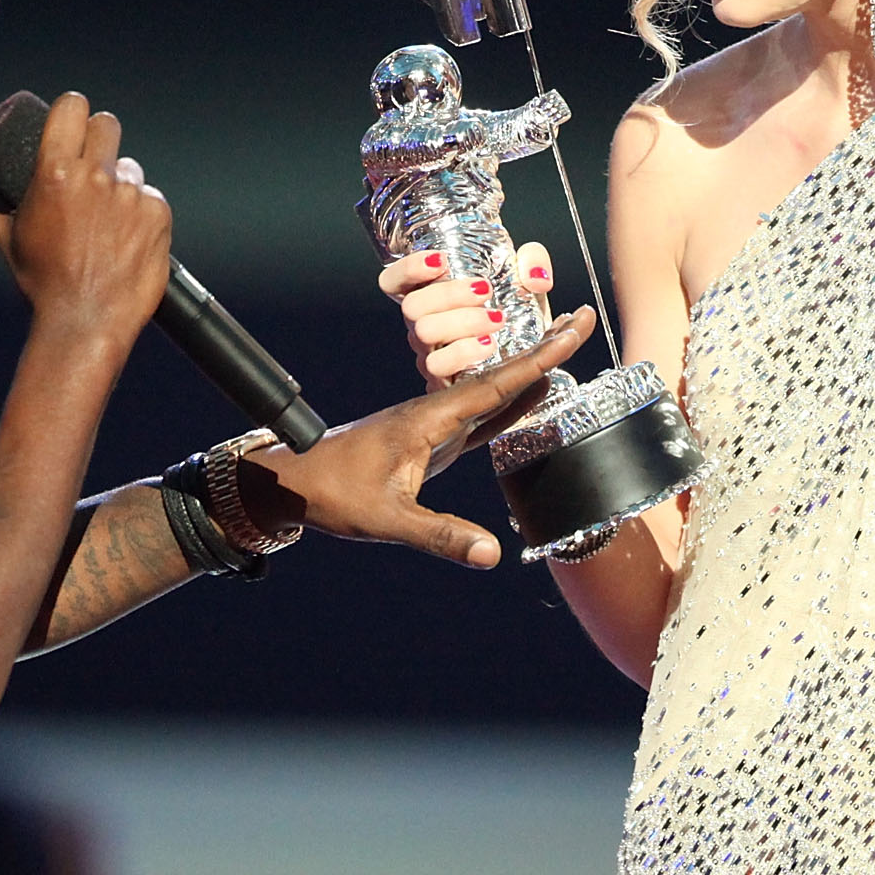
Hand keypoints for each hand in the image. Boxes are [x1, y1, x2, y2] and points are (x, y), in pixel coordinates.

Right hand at [0, 90, 171, 341]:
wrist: (85, 323)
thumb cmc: (43, 284)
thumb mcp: (8, 235)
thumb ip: (6, 198)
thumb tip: (4, 178)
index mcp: (55, 172)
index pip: (72, 106)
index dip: (73, 110)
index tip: (74, 119)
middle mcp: (96, 176)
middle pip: (107, 125)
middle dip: (100, 139)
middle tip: (95, 163)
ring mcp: (131, 195)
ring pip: (131, 168)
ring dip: (121, 185)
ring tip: (109, 221)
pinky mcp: (158, 215)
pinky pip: (151, 198)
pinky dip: (142, 213)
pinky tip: (128, 238)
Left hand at [244, 306, 596, 566]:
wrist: (292, 480)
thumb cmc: (333, 493)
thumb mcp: (387, 519)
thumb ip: (439, 535)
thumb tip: (490, 555)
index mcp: (428, 418)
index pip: (496, 384)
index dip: (540, 359)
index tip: (573, 329)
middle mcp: (434, 412)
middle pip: (500, 376)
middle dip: (543, 349)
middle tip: (582, 319)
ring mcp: (431, 423)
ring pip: (491, 390)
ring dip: (529, 371)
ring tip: (565, 346)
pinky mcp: (428, 440)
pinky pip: (478, 415)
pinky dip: (509, 403)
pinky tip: (529, 397)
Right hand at [375, 240, 555, 387]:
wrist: (531, 360)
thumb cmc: (519, 316)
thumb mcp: (526, 282)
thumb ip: (532, 263)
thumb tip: (534, 275)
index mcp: (432, 296)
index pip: (394, 282)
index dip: (407, 269)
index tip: (441, 261)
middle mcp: (423, 324)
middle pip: (412, 305)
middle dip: (449, 294)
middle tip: (485, 290)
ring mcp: (430, 353)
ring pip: (424, 332)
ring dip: (461, 321)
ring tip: (497, 319)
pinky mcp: (443, 380)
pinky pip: (439, 366)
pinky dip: (464, 351)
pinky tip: (489, 345)